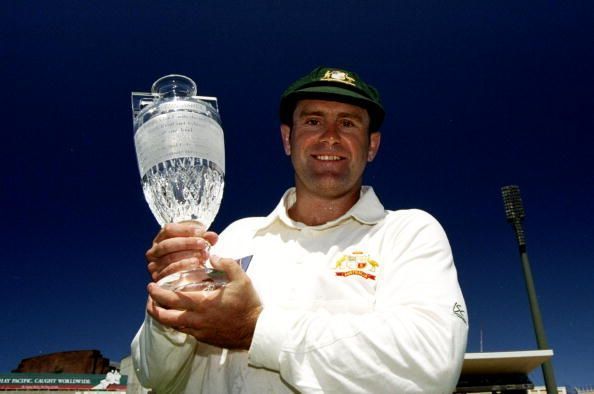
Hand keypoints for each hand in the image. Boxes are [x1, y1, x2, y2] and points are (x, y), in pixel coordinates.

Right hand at [145, 223, 218, 281]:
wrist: (189, 277)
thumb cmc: (192, 255)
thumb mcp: (199, 244)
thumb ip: (206, 238)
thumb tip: (212, 236)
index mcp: (161, 238)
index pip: (168, 229)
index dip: (185, 230)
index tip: (202, 232)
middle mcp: (154, 251)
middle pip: (168, 244)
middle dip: (187, 243)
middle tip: (204, 244)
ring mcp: (154, 265)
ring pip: (169, 258)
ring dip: (187, 255)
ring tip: (203, 255)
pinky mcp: (158, 278)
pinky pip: (169, 271)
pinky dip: (183, 266)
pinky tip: (196, 264)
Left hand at [147, 256, 261, 349]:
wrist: (255, 330)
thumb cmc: (248, 304)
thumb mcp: (241, 279)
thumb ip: (226, 264)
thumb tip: (212, 256)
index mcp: (203, 303)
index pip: (173, 299)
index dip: (158, 293)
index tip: (151, 286)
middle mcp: (197, 319)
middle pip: (166, 316)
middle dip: (153, 306)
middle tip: (150, 296)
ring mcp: (199, 331)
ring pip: (172, 326)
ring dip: (161, 316)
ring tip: (157, 307)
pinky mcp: (203, 338)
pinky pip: (183, 331)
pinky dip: (175, 323)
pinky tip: (176, 316)